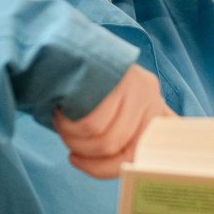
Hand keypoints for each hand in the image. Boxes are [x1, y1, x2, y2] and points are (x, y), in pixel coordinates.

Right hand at [53, 65, 172, 177]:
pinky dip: (70, 129)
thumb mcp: (107, 112)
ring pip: (106, 140)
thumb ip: (115, 136)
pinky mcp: (119, 79)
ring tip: (62, 126)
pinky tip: (60, 114)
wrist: (60, 44)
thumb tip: (117, 169)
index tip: (87, 165)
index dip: (114, 168)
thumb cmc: (80, 87)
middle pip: (123, 152)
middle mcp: (152, 98)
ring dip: (75, 142)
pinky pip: (93, 125)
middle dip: (90, 159)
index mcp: (153, 111)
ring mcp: (138, 87)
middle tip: (71, 151)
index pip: (145, 154)